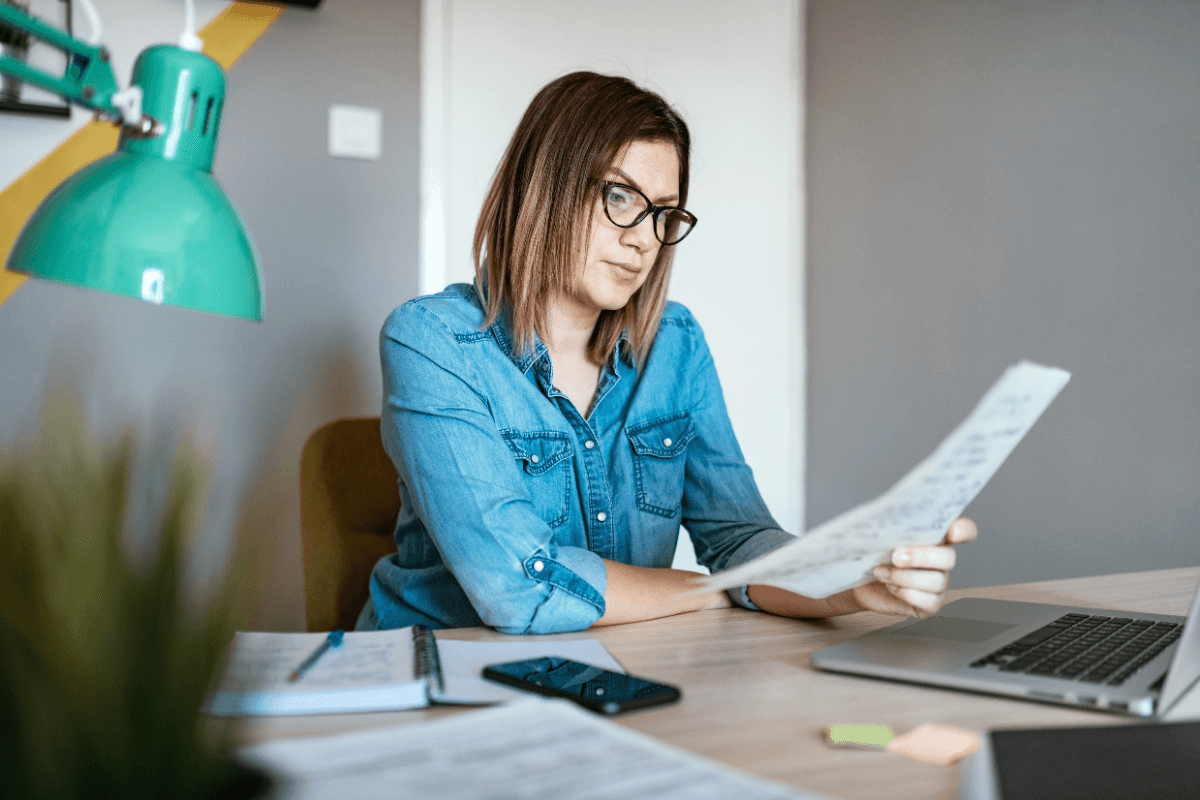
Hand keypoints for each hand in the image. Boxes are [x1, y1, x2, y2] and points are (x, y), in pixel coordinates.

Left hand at [849, 517, 977, 617]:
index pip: (963, 530)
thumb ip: (891, 524)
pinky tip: (890, 586)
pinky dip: (905, 593)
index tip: (953, 532)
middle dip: (921, 557)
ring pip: (936, 581)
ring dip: (905, 577)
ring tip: (881, 571)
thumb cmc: (871, 553)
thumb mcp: (880, 534)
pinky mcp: (931, 604)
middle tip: (896, 556)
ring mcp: (939, 583)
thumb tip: (888, 517)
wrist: (857, 581)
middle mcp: (941, 560)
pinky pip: (928, 601)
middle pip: (949, 558)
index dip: (964, 530)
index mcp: (936, 537)